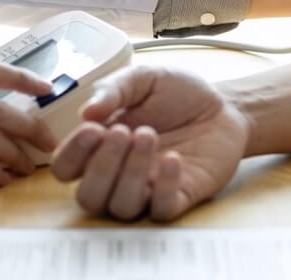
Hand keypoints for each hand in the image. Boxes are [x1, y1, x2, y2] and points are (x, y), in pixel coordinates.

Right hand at [50, 66, 248, 221]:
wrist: (224, 105)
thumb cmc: (178, 94)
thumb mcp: (144, 78)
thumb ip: (114, 89)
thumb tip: (86, 111)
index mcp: (100, 147)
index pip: (66, 168)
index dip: (71, 154)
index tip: (93, 128)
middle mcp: (118, 175)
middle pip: (88, 197)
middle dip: (101, 166)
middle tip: (122, 132)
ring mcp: (148, 190)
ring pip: (122, 207)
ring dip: (131, 174)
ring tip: (149, 136)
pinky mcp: (179, 198)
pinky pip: (161, 210)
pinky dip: (164, 188)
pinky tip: (173, 158)